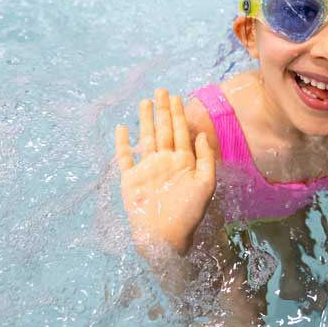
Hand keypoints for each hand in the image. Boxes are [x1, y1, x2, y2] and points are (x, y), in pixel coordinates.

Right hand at [116, 89, 215, 254]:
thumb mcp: (206, 185)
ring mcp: (148, 168)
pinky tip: (122, 128)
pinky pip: (126, 157)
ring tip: (145, 102)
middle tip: (161, 90)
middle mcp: (166, 161)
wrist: (165, 236)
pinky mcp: (131, 179)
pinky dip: (123, 143)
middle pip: (164, 130)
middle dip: (163, 110)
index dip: (178, 114)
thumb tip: (201, 135)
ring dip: (145, 120)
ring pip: (146, 138)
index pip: (181, 132)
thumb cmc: (188, 213)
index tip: (175, 96)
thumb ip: (205, 159)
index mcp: (184, 162)